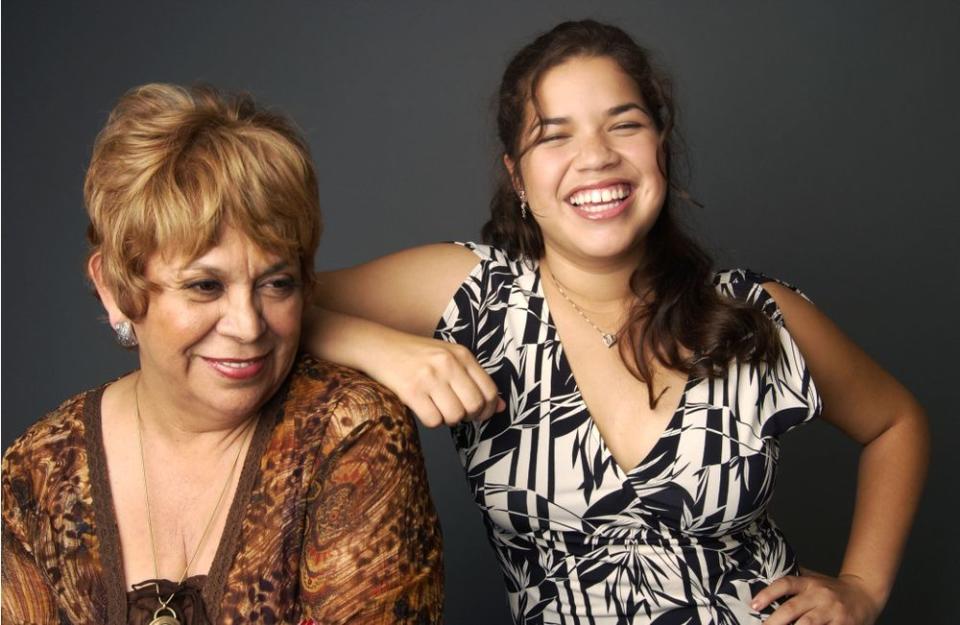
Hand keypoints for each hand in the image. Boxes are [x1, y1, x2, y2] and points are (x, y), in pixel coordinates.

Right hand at [365, 332, 504, 427]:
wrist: (378, 346)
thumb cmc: (416, 355)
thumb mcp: (449, 358)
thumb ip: (474, 380)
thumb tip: (501, 407)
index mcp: (461, 354)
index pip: (489, 391)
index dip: (488, 410)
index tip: (479, 414)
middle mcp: (448, 363)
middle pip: (475, 406)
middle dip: (468, 416)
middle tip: (456, 413)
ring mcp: (429, 376)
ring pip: (455, 416)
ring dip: (448, 419)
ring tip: (438, 408)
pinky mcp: (410, 390)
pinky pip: (433, 420)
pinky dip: (431, 421)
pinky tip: (424, 408)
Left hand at [753, 568, 880, 624]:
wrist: (864, 593)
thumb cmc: (831, 588)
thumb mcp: (813, 578)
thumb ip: (793, 581)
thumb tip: (762, 580)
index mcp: (809, 582)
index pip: (785, 584)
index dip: (768, 593)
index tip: (753, 604)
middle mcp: (819, 595)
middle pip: (792, 608)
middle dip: (774, 621)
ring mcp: (832, 611)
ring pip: (808, 624)